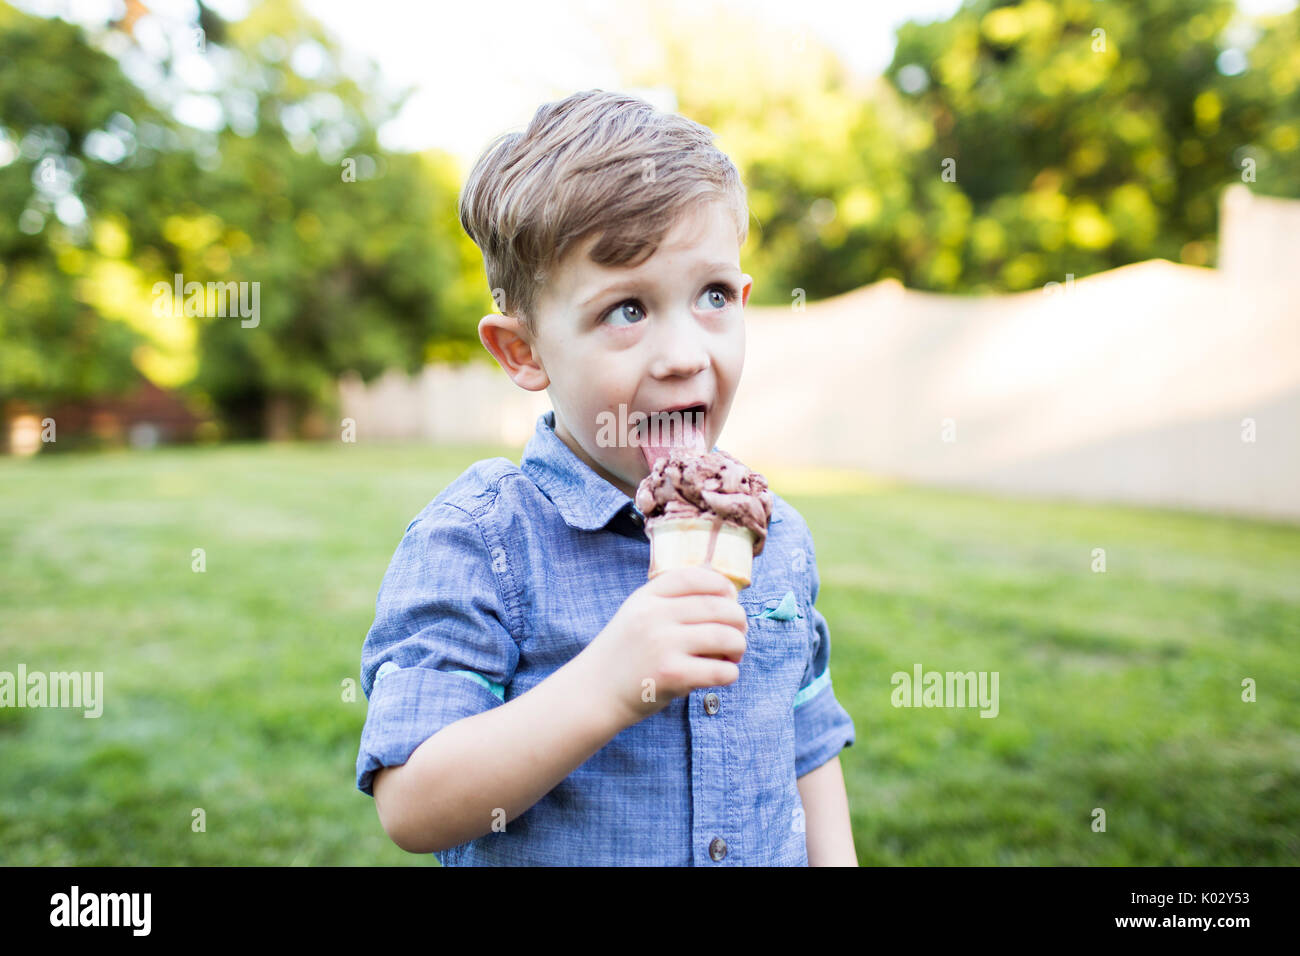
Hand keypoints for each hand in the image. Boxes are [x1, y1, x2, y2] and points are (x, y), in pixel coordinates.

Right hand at [584, 566, 747, 725]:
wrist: (594, 693)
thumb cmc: (625, 655)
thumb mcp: (637, 614)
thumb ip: (670, 601)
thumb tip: (726, 594)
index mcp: (646, 597)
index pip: (695, 576)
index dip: (722, 585)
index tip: (730, 598)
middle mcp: (654, 615)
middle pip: (719, 606)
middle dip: (739, 620)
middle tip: (738, 633)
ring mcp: (663, 644)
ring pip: (726, 636)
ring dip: (738, 646)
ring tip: (733, 655)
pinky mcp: (672, 674)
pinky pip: (721, 670)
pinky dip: (730, 673)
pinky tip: (722, 674)